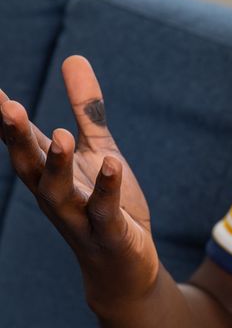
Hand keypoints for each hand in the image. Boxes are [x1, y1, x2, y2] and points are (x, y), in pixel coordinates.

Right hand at [0, 55, 158, 312]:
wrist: (123, 270)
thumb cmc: (105, 207)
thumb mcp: (98, 150)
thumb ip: (87, 109)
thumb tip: (73, 57)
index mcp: (50, 173)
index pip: (23, 141)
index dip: (6, 118)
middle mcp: (56, 195)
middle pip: (30, 165)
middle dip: (18, 138)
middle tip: (9, 107)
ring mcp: (79, 217)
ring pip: (59, 192)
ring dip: (57, 165)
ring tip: (62, 136)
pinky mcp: (109, 235)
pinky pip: (103, 212)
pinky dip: (106, 189)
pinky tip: (111, 164)